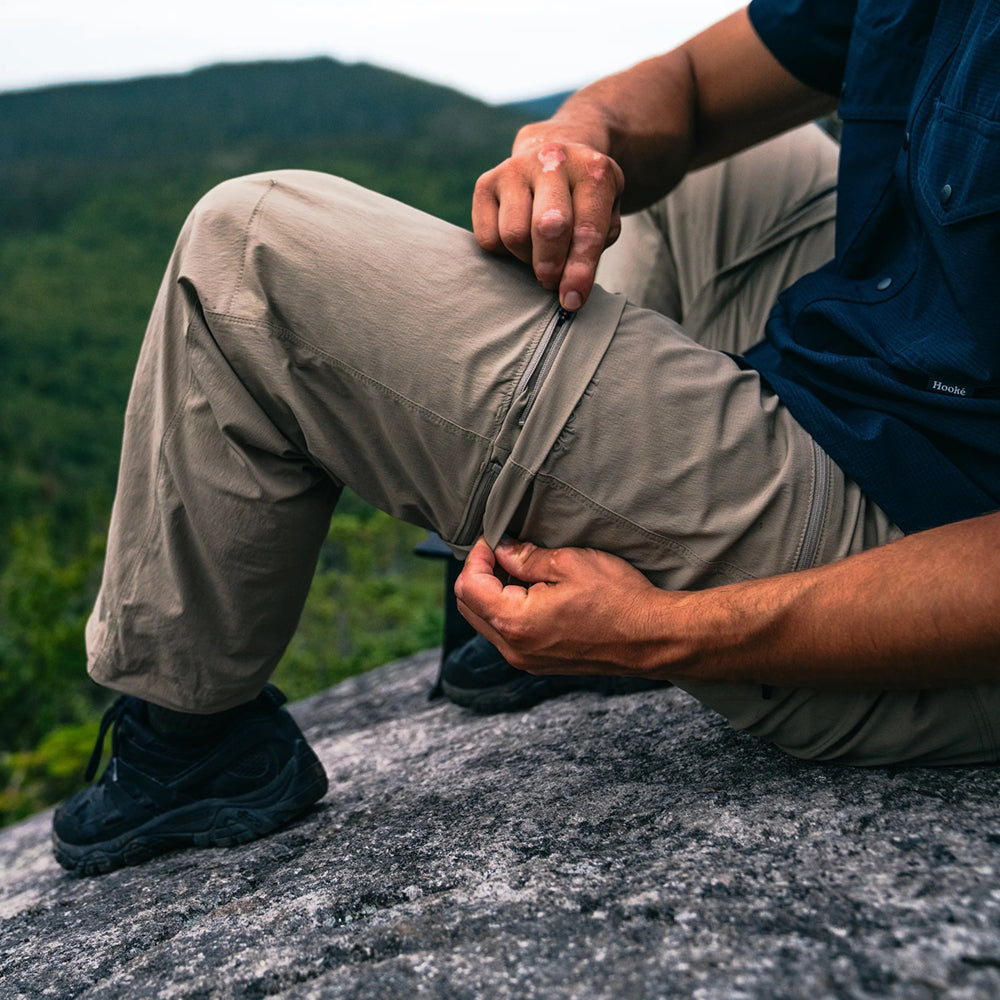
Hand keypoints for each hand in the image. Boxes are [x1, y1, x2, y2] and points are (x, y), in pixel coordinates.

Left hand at [454, 537, 668, 675]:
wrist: (653, 638)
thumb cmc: (618, 599)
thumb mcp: (569, 563)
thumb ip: (526, 557)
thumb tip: (502, 549)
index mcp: (515, 622)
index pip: (469, 587)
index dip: (476, 556)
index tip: (494, 539)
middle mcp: (515, 648)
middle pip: (470, 608)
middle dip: (480, 574)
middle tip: (503, 550)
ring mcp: (527, 660)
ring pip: (487, 623)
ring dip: (494, 593)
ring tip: (521, 568)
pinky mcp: (541, 663)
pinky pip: (508, 635)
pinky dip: (510, 610)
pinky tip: (534, 591)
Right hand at [472, 123, 624, 311]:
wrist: (552, 158)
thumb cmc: (583, 200)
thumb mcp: (605, 217)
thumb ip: (594, 250)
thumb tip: (569, 291)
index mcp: (593, 171)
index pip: (588, 230)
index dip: (580, 272)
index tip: (572, 301)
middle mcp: (552, 161)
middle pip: (547, 227)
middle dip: (550, 265)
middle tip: (550, 281)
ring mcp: (516, 168)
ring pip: (513, 235)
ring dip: (526, 259)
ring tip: (538, 254)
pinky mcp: (486, 182)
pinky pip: (488, 237)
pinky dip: (502, 252)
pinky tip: (518, 241)